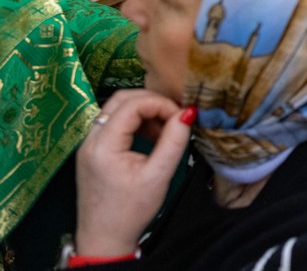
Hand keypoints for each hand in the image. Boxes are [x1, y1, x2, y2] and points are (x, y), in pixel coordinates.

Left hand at [75, 90, 195, 256]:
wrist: (104, 237)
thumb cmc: (131, 211)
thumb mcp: (158, 176)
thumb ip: (174, 141)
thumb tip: (188, 113)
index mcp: (103, 145)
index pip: (133, 105)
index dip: (161, 104)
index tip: (182, 118)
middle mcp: (91, 139)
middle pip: (121, 99)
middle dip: (152, 102)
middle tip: (174, 117)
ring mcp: (89, 144)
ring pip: (116, 109)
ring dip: (143, 111)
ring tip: (165, 129)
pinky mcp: (93, 150)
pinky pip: (114, 123)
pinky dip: (135, 122)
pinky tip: (151, 137)